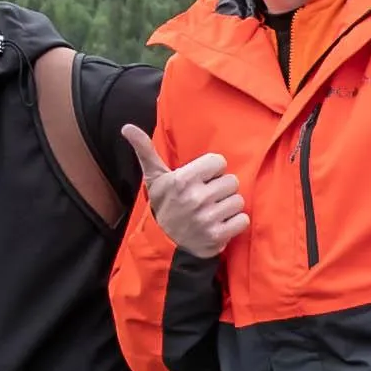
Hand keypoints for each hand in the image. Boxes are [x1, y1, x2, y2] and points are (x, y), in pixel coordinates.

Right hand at [121, 124, 250, 255]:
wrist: (166, 243)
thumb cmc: (164, 205)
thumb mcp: (154, 178)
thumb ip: (145, 150)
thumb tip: (127, 127)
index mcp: (182, 180)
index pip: (219, 162)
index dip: (212, 171)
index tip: (202, 180)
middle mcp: (195, 198)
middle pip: (232, 181)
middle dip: (221, 189)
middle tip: (207, 198)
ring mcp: (207, 218)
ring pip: (238, 201)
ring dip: (228, 207)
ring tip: (213, 211)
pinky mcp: (217, 236)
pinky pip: (243, 220)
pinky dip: (235, 223)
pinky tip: (220, 224)